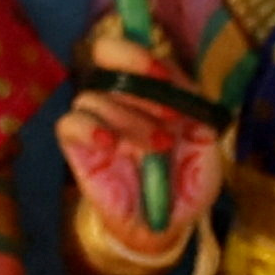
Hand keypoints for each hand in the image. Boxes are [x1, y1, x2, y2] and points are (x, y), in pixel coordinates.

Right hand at [55, 26, 224, 264]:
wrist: (166, 224)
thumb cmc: (185, 181)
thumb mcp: (205, 142)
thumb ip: (195, 106)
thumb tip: (176, 81)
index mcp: (149, 89)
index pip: (132, 50)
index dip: (141, 53)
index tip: (163, 75)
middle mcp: (120, 97)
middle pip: (104, 54)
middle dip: (131, 67)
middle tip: (163, 102)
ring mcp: (98, 120)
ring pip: (96, 96)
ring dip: (131, 120)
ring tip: (158, 148)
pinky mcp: (79, 146)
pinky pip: (70, 123)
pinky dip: (90, 129)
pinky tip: (111, 145)